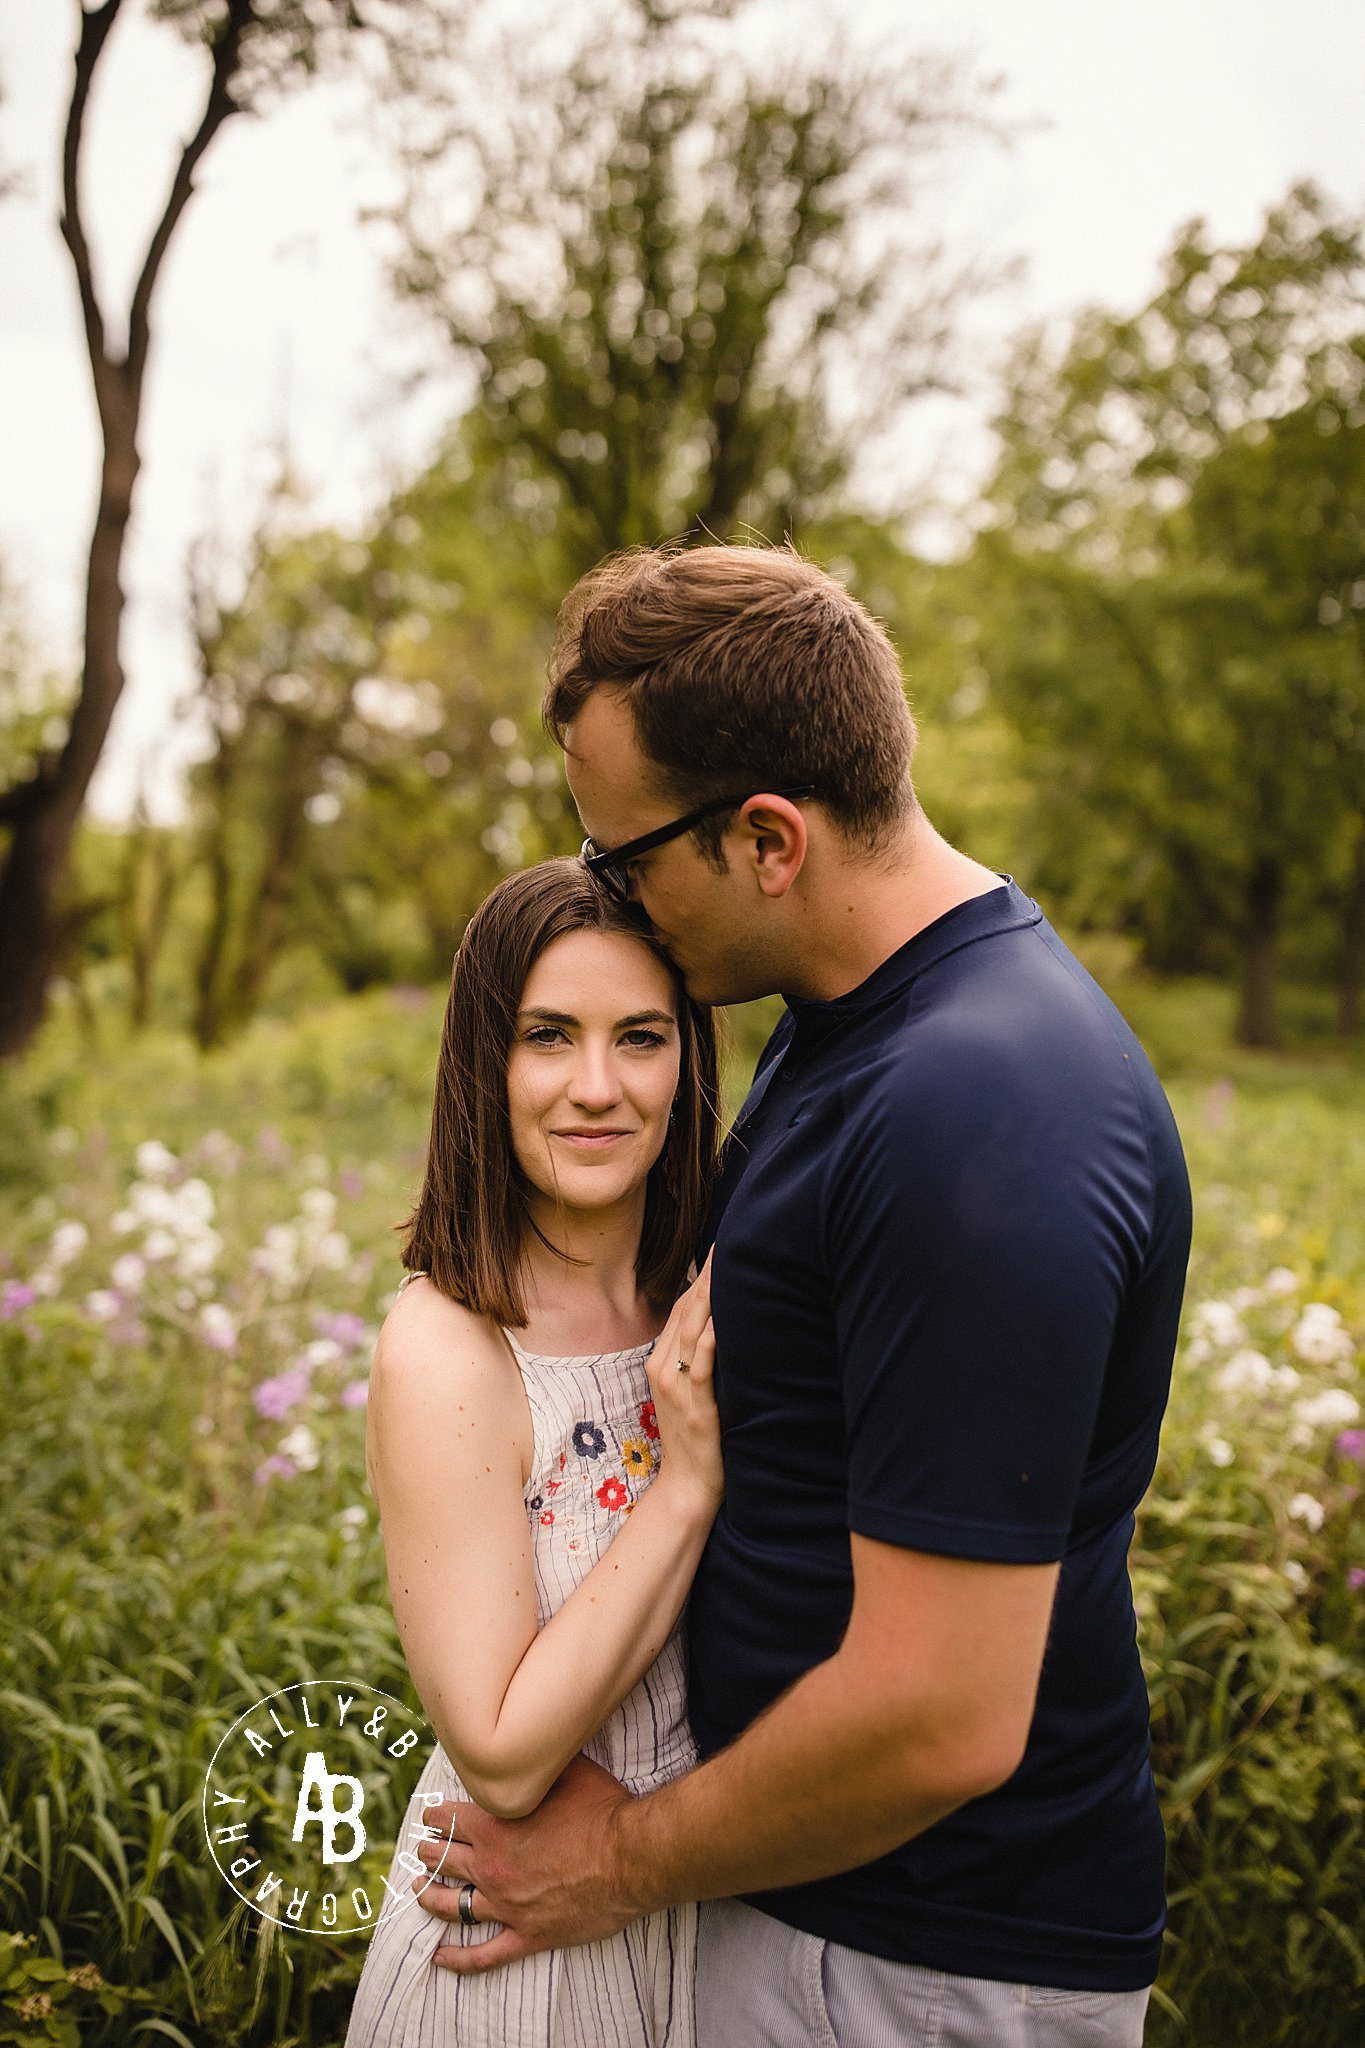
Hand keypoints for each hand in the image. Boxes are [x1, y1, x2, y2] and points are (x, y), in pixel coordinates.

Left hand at [415, 1754, 639, 1971]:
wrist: (632, 1858)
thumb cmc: (603, 1810)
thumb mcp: (569, 1771)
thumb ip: (541, 1764)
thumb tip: (532, 1746)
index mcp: (496, 1825)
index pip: (449, 1819)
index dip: (435, 1816)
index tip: (431, 1815)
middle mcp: (493, 1866)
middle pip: (444, 1860)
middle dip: (428, 1852)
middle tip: (422, 1849)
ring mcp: (508, 1906)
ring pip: (453, 1906)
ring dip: (430, 1897)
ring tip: (418, 1890)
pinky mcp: (528, 1935)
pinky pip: (484, 1955)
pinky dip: (458, 1959)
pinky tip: (439, 1957)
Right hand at [645, 1251, 720, 1509]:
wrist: (687, 1486)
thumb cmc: (695, 1438)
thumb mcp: (686, 1391)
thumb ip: (695, 1358)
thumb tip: (717, 1324)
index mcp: (660, 1362)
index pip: (682, 1309)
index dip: (701, 1277)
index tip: (720, 1250)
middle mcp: (663, 1369)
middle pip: (686, 1312)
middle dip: (707, 1277)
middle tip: (727, 1244)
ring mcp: (677, 1388)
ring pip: (691, 1332)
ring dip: (710, 1298)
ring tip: (725, 1267)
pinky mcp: (695, 1407)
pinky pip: (700, 1368)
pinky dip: (709, 1342)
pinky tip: (720, 1321)